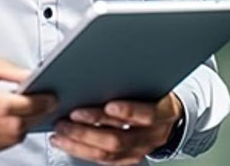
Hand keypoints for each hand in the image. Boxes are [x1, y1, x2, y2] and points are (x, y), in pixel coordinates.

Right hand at [0, 53, 55, 157]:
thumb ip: (6, 69)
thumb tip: (31, 76)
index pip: (8, 106)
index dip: (34, 103)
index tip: (49, 97)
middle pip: (13, 125)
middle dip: (37, 114)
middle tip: (47, 102)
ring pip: (11, 138)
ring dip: (27, 124)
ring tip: (31, 109)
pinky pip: (2, 145)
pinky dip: (13, 133)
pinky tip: (13, 120)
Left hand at [49, 93, 183, 164]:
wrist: (169, 116)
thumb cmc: (156, 93)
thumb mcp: (153, 82)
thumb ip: (132, 81)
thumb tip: (98, 72)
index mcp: (165, 112)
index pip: (148, 114)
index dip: (128, 111)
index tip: (109, 105)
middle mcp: (154, 135)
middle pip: (120, 139)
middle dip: (91, 129)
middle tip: (71, 117)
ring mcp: (140, 150)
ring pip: (108, 153)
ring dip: (79, 142)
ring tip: (60, 130)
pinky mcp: (128, 159)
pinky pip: (103, 161)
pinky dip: (80, 150)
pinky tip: (65, 140)